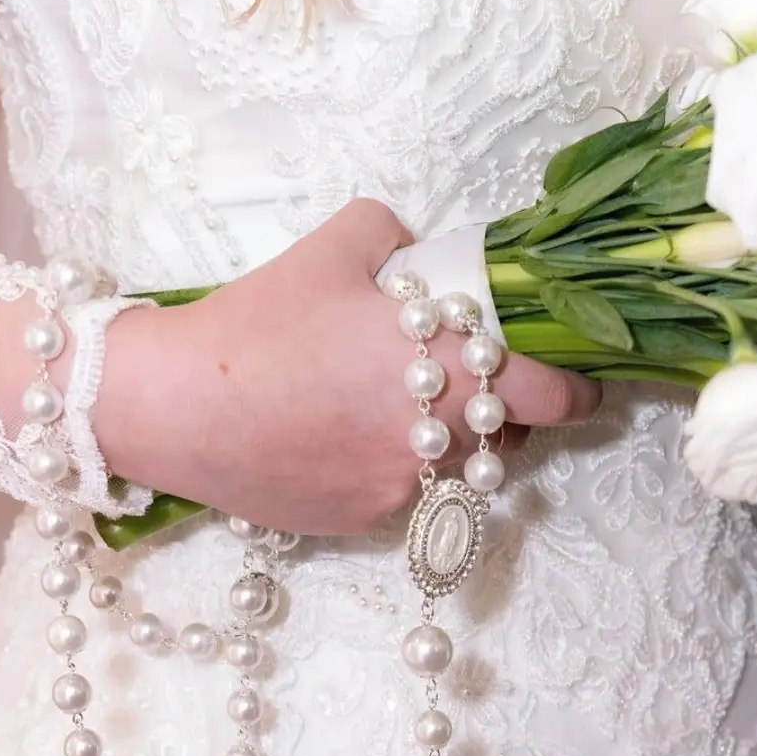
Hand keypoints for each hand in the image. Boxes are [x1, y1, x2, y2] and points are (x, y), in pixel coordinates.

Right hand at [98, 200, 601, 534]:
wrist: (175, 408)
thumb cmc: (256, 322)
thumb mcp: (329, 246)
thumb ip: (392, 236)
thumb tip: (413, 250)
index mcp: (443, 363)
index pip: (550, 395)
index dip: (577, 392)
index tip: (581, 383)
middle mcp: (437, 437)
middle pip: (511, 442)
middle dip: (507, 419)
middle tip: (479, 390)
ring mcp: (401, 488)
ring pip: (458, 475)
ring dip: (454, 448)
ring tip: (405, 415)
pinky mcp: (361, 520)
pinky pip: (402, 496)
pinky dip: (393, 471)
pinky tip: (342, 442)